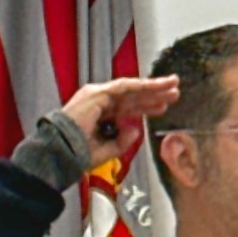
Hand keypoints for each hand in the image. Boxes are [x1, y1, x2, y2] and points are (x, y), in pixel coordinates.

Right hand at [61, 76, 178, 148]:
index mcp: (102, 115)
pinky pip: (124, 87)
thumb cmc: (80, 153)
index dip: (147, 106)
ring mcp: (98, 95)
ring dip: (153, 86)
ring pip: (131, 88)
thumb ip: (124, 140)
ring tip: (172, 84)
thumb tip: (136, 130)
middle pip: (133, 96)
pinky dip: (141, 85)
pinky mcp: (97, 93)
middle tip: (175, 92)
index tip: (164, 106)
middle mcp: (100, 102)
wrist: (62, 151)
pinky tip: (156, 85)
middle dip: (155, 94)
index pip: (129, 107)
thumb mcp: (109, 149)